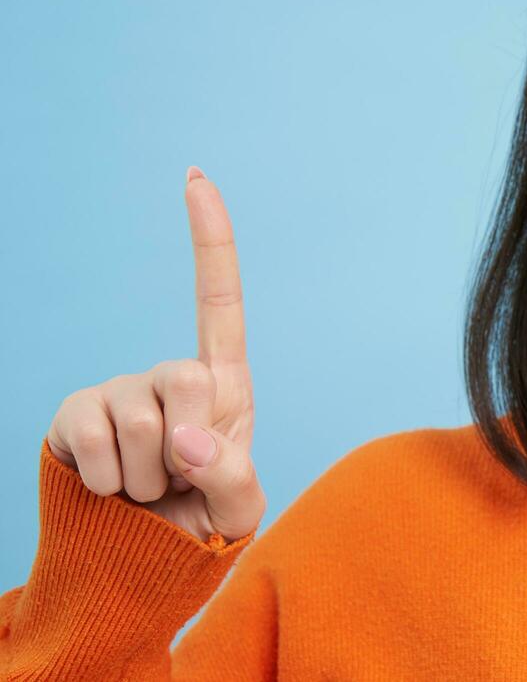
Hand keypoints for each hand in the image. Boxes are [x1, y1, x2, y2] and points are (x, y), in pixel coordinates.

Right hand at [44, 166, 264, 542]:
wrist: (138, 562)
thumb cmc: (199, 522)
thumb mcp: (238, 508)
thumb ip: (231, 475)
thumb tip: (185, 438)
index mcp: (222, 384)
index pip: (219, 302)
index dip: (210, 239)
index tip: (195, 178)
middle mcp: (168, 374)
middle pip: (187, 379)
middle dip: (188, 447)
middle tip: (180, 480)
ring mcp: (117, 390)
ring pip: (140, 421)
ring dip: (148, 476)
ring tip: (148, 490)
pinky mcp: (73, 414)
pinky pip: (95, 441)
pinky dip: (108, 481)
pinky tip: (111, 488)